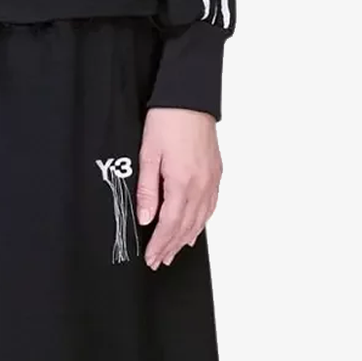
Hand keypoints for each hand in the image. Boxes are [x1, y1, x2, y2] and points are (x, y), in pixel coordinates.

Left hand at [136, 107, 220, 268]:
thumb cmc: (167, 121)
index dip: (160, 244)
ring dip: (186, 239)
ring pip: (200, 219)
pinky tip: (194, 230)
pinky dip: (202, 223)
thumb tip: (145, 218)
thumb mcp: (148, 155)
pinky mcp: (216, 174)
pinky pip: (211, 206)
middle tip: (160, 262)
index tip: (151, 258)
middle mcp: (201, 185)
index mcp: (182, 182)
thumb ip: (147, 190)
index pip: (170, 223)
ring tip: (174, 253)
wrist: (190, 98)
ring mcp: (212, 180)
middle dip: (171, 247)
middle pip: (186, 226)